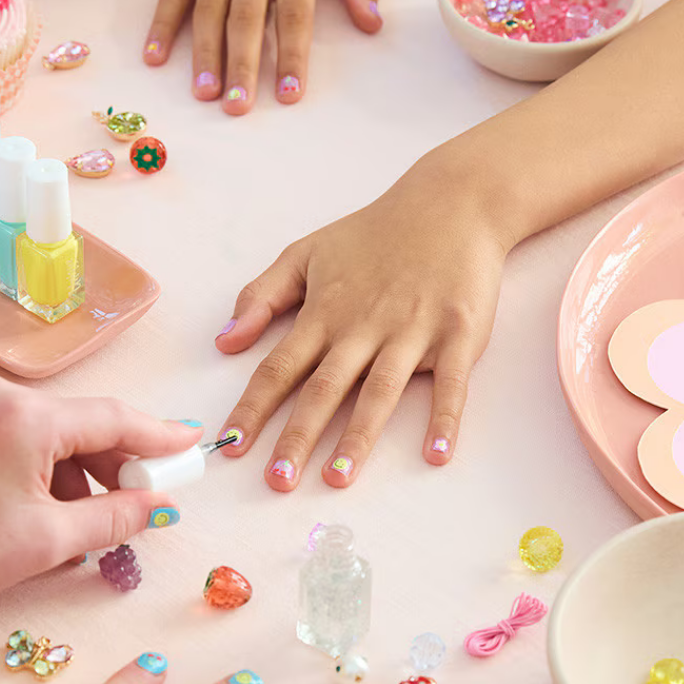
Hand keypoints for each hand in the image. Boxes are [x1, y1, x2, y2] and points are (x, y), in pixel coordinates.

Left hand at [0, 373, 197, 623]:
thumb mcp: (50, 541)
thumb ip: (117, 518)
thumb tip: (160, 505)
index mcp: (26, 417)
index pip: (115, 419)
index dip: (160, 437)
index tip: (192, 445)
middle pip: (83, 423)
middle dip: (116, 465)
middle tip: (140, 505)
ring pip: (50, 431)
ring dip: (77, 472)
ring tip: (79, 525)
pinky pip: (17, 433)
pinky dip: (41, 465)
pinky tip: (42, 508)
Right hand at [142, 0, 380, 113]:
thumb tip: (372, 23)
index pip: (294, 15)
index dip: (292, 54)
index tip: (289, 96)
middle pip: (246, 17)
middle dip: (241, 63)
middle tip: (237, 107)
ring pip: (208, 8)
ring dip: (203, 52)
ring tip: (203, 94)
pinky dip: (162, 24)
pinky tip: (155, 58)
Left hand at [214, 148, 514, 488]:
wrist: (452, 203)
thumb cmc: (375, 235)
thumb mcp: (307, 252)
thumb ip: (261, 295)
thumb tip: (225, 343)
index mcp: (325, 313)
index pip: (279, 368)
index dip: (253, 409)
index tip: (230, 447)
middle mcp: (364, 327)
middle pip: (324, 389)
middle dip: (298, 436)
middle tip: (278, 480)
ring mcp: (412, 332)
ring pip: (380, 391)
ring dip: (358, 437)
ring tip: (338, 478)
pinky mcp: (458, 334)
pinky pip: (452, 383)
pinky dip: (446, 417)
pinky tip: (438, 453)